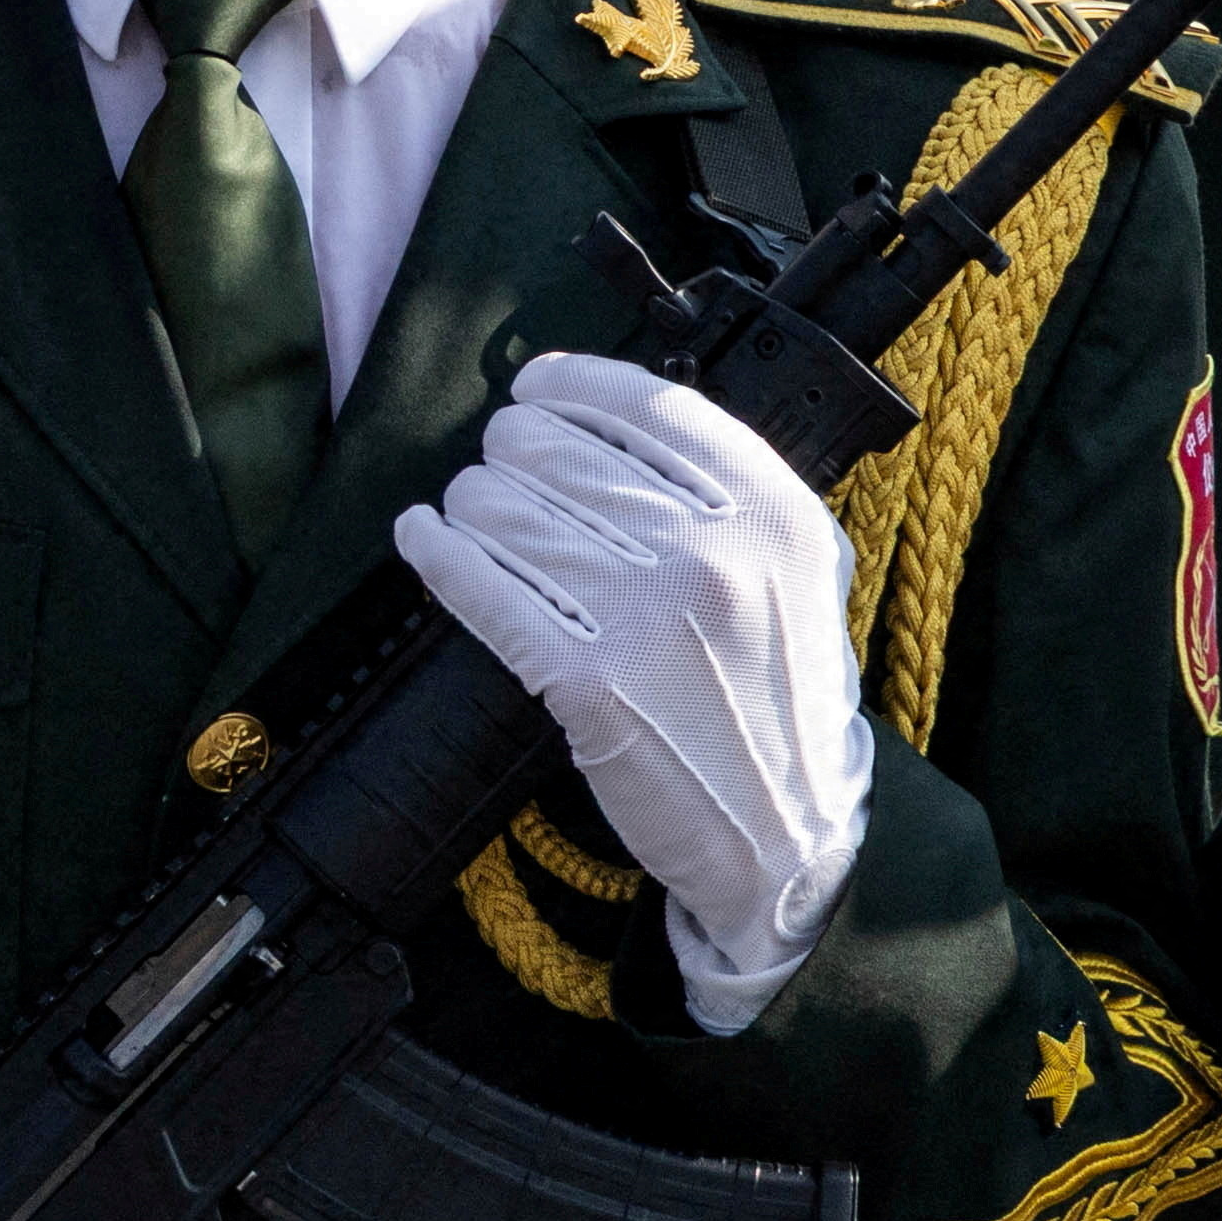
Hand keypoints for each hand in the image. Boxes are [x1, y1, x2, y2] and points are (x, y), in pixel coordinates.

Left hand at [391, 355, 869, 1032]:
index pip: (647, 406)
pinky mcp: (586, 683)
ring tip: (469, 506)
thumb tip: (620, 418)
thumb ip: (733, 490)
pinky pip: (483, 588)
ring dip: (473, 500)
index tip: (536, 388)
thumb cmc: (783, 694)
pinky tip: (422, 535)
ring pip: (510, 511)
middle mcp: (710, 554)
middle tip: (502, 460)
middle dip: (513, 447)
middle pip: (562, 450)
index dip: (572, 385)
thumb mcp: (799, 569)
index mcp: (772, 513)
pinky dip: (438, 552)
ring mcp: (645, 617)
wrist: (786, 836)